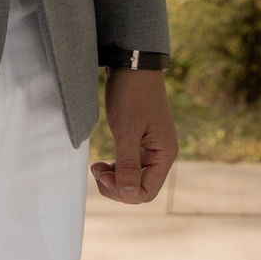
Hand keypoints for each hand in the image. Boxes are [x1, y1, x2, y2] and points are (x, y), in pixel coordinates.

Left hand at [92, 69, 175, 203]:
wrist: (132, 64)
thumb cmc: (132, 94)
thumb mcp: (127, 130)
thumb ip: (128, 165)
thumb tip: (129, 195)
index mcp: (164, 154)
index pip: (146, 192)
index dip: (123, 192)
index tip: (103, 176)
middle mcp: (161, 154)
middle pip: (140, 188)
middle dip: (116, 186)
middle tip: (96, 170)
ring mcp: (152, 147)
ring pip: (133, 178)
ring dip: (114, 178)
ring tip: (97, 166)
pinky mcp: (141, 140)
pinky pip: (130, 165)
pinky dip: (116, 167)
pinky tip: (103, 161)